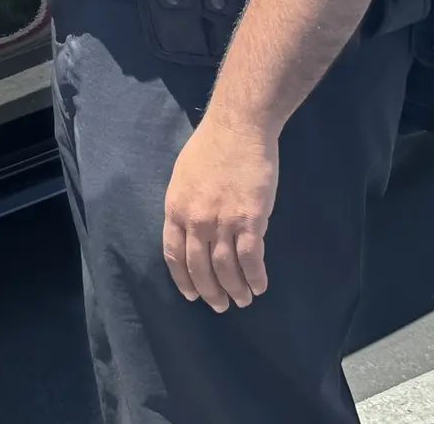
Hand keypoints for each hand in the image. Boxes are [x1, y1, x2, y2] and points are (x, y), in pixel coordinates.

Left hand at [162, 115, 277, 311]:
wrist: (237, 127)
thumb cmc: (210, 147)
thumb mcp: (183, 176)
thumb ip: (186, 206)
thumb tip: (194, 232)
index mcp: (175, 208)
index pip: (174, 255)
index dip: (184, 280)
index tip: (192, 295)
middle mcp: (196, 220)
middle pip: (200, 268)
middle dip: (210, 292)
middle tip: (220, 305)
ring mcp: (222, 222)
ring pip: (226, 270)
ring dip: (235, 290)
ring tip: (243, 299)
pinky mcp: (250, 220)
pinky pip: (251, 260)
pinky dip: (255, 278)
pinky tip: (259, 286)